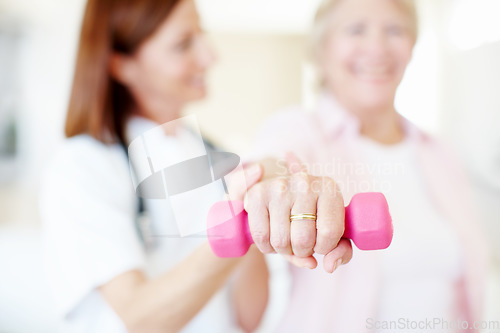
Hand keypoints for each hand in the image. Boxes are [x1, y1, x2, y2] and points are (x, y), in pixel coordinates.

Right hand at [243, 153, 352, 271]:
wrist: (282, 192)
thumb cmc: (311, 215)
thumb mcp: (333, 229)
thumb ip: (340, 251)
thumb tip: (329, 266)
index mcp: (329, 189)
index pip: (330, 232)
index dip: (325, 248)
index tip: (320, 243)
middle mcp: (304, 183)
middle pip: (303, 239)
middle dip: (302, 251)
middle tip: (301, 241)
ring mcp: (279, 188)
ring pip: (281, 241)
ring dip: (284, 250)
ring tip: (287, 237)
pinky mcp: (257, 195)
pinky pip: (261, 237)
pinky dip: (267, 247)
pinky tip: (272, 236)